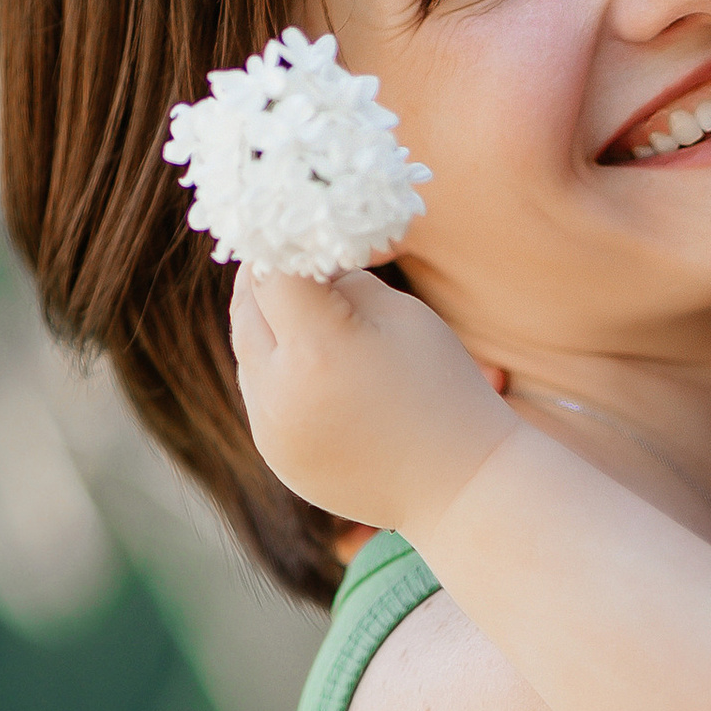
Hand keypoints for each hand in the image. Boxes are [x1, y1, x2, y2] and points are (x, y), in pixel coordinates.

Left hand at [227, 263, 514, 537]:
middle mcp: (279, 393)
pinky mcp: (277, 455)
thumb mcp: (401, 313)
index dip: (283, 241)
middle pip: (248, 310)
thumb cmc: (444, 389)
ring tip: (302, 307)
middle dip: (266, 277)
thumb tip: (304, 261)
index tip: (296, 224)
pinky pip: (260, 396)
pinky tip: (315, 364)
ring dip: (268, 323)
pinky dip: (277, 370)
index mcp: (316, 348)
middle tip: (288, 252)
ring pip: (248, 353)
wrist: (462, 486)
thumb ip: (342, 281)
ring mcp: (272, 431)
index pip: (273, 271)